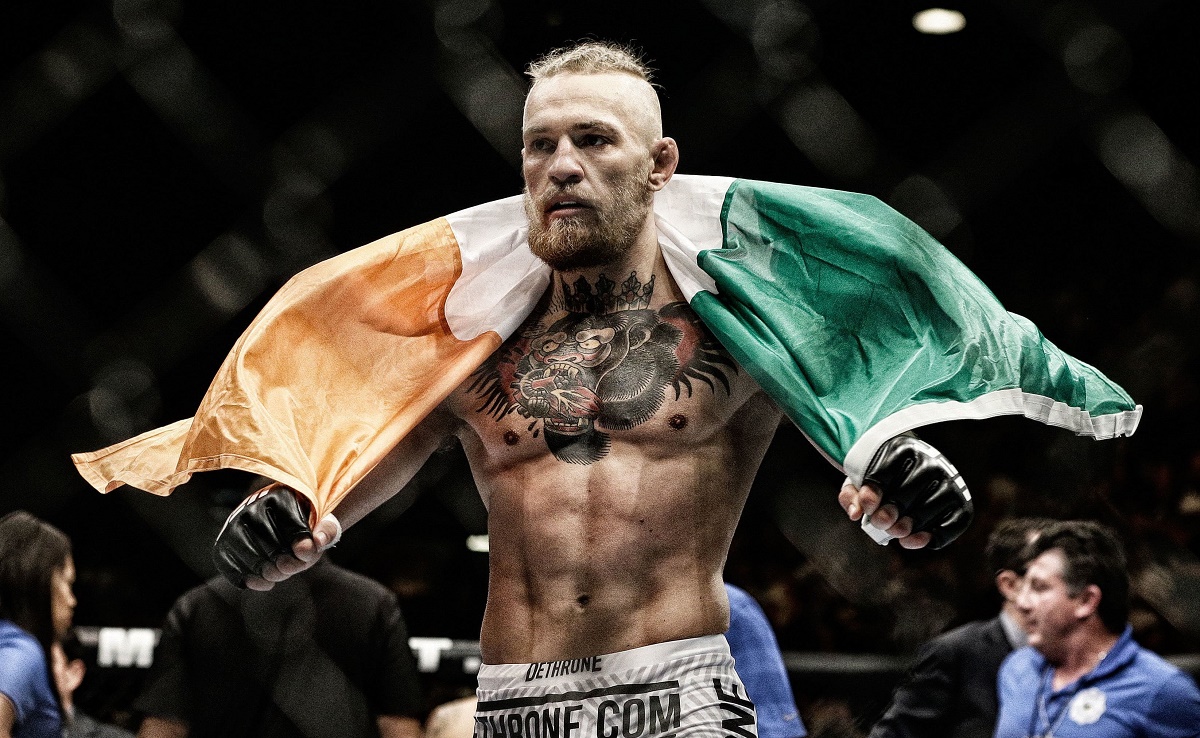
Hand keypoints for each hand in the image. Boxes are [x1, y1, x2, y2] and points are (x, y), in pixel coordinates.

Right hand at [212, 485, 340, 589]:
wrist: (274, 523)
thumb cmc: (303, 525)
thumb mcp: (322, 523)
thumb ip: (326, 531)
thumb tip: (313, 544)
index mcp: (281, 495)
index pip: (295, 528)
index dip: (305, 547)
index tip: (307, 552)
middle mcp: (252, 506)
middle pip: (273, 546)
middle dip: (287, 563)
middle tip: (293, 568)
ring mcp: (233, 525)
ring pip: (252, 558)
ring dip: (269, 574)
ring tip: (279, 574)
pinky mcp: (222, 544)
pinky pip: (231, 568)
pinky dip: (250, 580)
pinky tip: (264, 582)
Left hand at [838, 435, 972, 549]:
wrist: (914, 468)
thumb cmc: (884, 476)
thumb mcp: (862, 479)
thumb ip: (852, 494)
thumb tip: (856, 513)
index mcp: (900, 448)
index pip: (883, 472)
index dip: (871, 495)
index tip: (867, 508)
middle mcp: (930, 462)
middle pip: (906, 494)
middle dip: (887, 515)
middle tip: (880, 523)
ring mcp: (948, 483)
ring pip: (926, 511)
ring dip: (906, 528)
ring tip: (894, 532)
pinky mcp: (961, 504)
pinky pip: (948, 526)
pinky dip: (927, 538)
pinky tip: (909, 541)